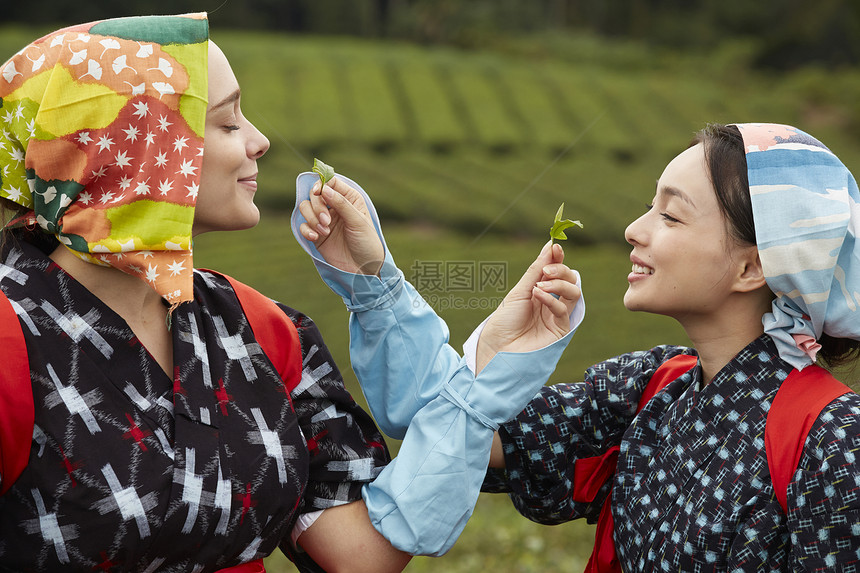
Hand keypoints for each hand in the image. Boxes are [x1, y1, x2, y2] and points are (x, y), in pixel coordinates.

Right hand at [298, 176, 384, 274]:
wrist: (363, 269)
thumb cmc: (366, 243)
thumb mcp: (358, 221)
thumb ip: (342, 204)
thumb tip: (325, 189)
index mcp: (349, 198)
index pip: (330, 182)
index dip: (321, 184)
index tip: (318, 193)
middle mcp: (335, 206)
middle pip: (315, 194)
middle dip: (317, 206)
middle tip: (326, 221)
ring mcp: (324, 220)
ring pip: (306, 208)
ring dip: (311, 218)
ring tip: (324, 232)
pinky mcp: (316, 233)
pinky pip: (303, 225)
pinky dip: (306, 230)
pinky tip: (315, 238)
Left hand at [476, 242, 580, 372]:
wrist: (497, 348)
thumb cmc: (504, 321)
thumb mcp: (519, 291)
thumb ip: (537, 270)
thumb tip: (550, 246)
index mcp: (541, 291)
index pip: (557, 271)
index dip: (558, 258)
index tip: (556, 247)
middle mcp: (551, 302)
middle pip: (570, 279)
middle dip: (561, 269)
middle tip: (547, 270)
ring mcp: (557, 316)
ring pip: (574, 292)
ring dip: (559, 284)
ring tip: (540, 286)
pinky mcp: (560, 330)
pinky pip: (564, 310)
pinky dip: (552, 299)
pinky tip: (538, 296)